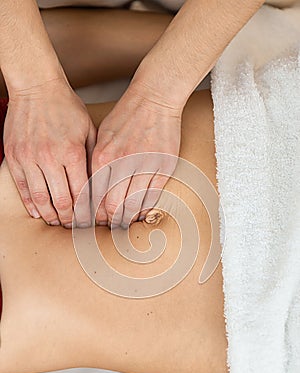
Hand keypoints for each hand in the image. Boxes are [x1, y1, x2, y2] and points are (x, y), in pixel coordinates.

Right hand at [4, 78, 95, 227]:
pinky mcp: (14, 157)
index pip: (81, 193)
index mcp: (72, 152)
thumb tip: (99, 186)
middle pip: (62, 201)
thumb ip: (93, 159)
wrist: (36, 87)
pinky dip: (31, 204)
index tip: (91, 221)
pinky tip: (39, 213)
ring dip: (51, 215)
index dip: (87, 212)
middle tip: (76, 227)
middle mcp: (49, 158)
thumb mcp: (89, 130)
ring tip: (58, 223)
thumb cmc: (67, 108)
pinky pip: (23, 188)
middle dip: (70, 219)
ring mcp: (29, 158)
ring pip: (40, 199)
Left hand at [92, 83, 181, 227]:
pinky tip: (141, 214)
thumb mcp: (102, 136)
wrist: (154, 98)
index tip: (95, 221)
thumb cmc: (126, 116)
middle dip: (109, 220)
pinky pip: (152, 196)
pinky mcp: (163, 167)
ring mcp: (144, 166)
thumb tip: (93, 191)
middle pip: (112, 205)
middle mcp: (122, 164)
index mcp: (102, 157)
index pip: (94, 196)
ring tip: (124, 224)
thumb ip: (96, 164)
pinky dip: (145, 209)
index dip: (93, 213)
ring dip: (127, 219)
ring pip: (133, 205)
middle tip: (109, 226)